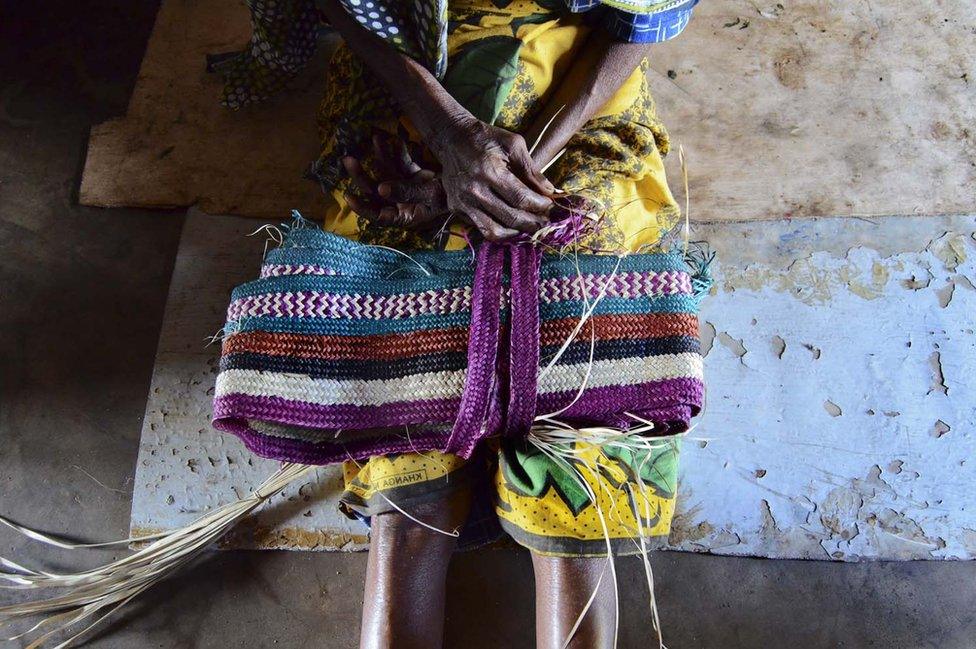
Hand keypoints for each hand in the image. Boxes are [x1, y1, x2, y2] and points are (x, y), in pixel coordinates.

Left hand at [343, 132, 447, 230]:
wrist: (471, 187)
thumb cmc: (452, 197)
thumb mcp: (431, 195)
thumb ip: (405, 192)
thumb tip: (379, 188)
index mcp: (405, 215)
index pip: (379, 216)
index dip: (362, 208)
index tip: (349, 196)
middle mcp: (402, 203)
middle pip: (375, 192)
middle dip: (362, 176)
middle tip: (348, 160)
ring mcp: (406, 188)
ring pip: (385, 174)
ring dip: (380, 157)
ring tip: (375, 138)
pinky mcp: (413, 176)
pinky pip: (399, 163)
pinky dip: (396, 152)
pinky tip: (394, 139)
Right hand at [429, 115, 554, 241]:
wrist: (452, 138)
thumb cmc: (486, 139)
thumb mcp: (513, 145)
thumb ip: (531, 170)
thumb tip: (550, 191)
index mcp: (490, 171)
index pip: (521, 198)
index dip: (540, 206)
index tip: (551, 206)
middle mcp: (475, 190)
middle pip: (511, 218)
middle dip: (533, 223)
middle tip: (545, 221)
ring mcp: (463, 202)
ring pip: (494, 231)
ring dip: (516, 233)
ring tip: (528, 227)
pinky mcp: (456, 208)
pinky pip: (480, 228)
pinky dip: (499, 230)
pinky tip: (510, 223)